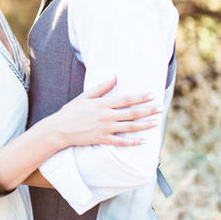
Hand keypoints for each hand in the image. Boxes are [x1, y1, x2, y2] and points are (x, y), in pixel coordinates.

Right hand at [44, 76, 160, 148]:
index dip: (140, 97)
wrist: (59, 130)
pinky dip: (133, 142)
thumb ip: (100, 87)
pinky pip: (121, 142)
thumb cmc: (71, 111)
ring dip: (144, 125)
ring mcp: (104, 129)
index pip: (125, 99)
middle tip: (161, 107)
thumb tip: (114, 77)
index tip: (151, 95)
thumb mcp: (84, 96)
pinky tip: (143, 140)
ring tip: (156, 122)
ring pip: (129, 127)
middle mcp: (105, 116)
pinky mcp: (102, 140)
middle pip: (131, 113)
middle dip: (148, 110)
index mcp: (102, 104)